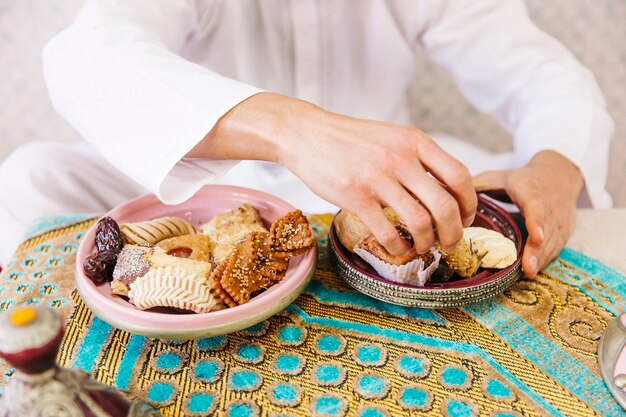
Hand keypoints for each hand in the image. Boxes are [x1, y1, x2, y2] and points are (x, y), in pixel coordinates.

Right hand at [190, 93, 476, 254]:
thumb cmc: (350, 139)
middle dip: (455, 232)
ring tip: (423, 247)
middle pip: (445, 205)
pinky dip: (400, 248)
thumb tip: (445, 190)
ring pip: (421, 223)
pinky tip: (398, 249)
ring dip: (428, 243)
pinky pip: (389, 233)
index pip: (459, 176)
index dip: (469, 203)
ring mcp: (378, 178)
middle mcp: (401, 158)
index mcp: (414, 141)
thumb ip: (417, 157)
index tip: (466, 218)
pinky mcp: (356, 197)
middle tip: (452, 243)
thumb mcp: (391, 136)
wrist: (306, 133)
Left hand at [473, 150, 583, 276]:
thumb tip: (448, 195)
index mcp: (532, 192)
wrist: (561, 174)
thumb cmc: (524, 178)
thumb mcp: (500, 177)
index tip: (536, 236)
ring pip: (553, 242)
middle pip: (547, 231)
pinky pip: (557, 247)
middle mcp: (551, 207)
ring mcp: (560, 220)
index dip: (537, 222)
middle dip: (537, 251)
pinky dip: (545, 259)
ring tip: (528, 273)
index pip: (537, 208)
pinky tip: (532, 270)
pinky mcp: (566, 231)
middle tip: (527, 269)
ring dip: (541, 259)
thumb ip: (477, 186)